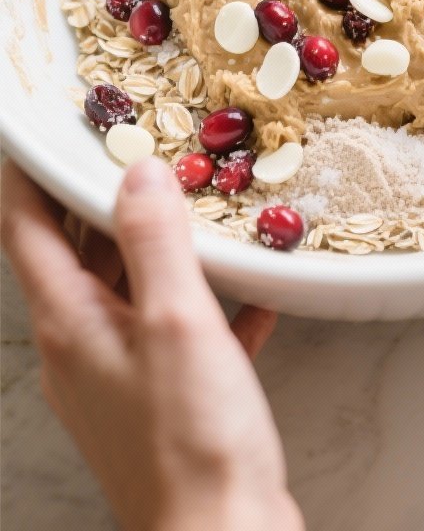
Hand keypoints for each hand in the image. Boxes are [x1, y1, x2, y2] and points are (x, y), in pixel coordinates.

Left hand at [0, 158, 303, 530]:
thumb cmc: (193, 441)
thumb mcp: (177, 322)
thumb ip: (154, 241)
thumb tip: (135, 171)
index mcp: (71, 322)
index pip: (29, 228)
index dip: (30, 172)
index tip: (44, 125)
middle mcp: (83, 348)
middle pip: (75, 255)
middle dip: (96, 198)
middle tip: (130, 146)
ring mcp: (121, 379)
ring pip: (128, 291)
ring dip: (153, 247)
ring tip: (191, 204)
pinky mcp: (164, 405)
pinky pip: (176, 336)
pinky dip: (204, 305)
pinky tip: (251, 293)